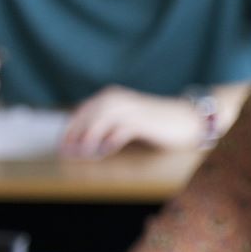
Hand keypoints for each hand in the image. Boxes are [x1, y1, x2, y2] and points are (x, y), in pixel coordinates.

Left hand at [60, 86, 201, 156]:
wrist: (187, 119)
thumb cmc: (156, 122)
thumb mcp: (128, 118)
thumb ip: (107, 123)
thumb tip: (82, 141)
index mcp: (110, 96)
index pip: (80, 112)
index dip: (69, 130)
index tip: (63, 147)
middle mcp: (116, 99)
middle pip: (86, 117)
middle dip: (74, 137)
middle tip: (67, 154)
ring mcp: (128, 109)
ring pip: (98, 123)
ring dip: (87, 141)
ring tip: (84, 155)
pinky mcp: (141, 121)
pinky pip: (117, 131)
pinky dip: (108, 142)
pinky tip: (106, 151)